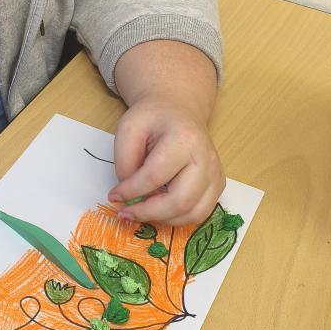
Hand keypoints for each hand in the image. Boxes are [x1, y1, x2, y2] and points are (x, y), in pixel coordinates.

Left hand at [107, 93, 224, 225]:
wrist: (178, 110)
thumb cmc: (153, 118)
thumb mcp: (128, 129)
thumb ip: (124, 162)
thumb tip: (127, 195)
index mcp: (184, 139)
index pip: (154, 177)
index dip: (130, 192)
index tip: (113, 196)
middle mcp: (206, 158)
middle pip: (180, 201)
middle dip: (147, 213)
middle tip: (125, 213)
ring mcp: (215, 173)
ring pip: (192, 214)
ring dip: (162, 219)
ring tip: (141, 211)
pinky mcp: (217, 185)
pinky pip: (199, 214)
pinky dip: (176, 218)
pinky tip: (158, 209)